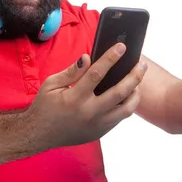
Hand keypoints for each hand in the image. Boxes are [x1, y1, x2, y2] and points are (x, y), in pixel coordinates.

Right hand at [29, 43, 147, 148]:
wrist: (39, 135)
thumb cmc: (45, 106)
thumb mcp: (51, 84)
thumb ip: (71, 72)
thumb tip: (88, 58)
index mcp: (74, 98)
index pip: (97, 74)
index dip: (111, 58)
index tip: (122, 47)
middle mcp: (89, 113)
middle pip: (119, 92)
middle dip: (134, 76)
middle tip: (142, 64)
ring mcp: (97, 125)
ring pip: (126, 109)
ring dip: (135, 94)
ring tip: (138, 82)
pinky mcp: (100, 132)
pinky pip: (119, 118)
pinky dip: (126, 105)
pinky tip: (127, 94)